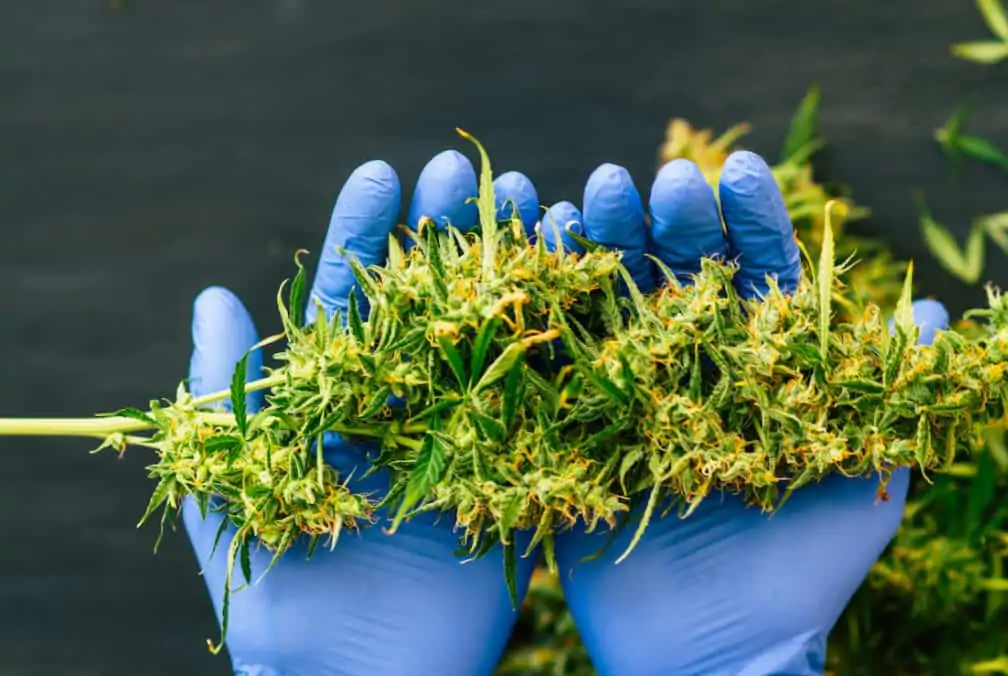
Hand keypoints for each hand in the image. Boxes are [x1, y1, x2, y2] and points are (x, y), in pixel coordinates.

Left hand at [181, 150, 541, 674]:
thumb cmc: (280, 592)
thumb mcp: (233, 484)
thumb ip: (222, 393)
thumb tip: (208, 296)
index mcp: (338, 397)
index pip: (350, 297)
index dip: (364, 234)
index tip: (384, 173)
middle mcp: (406, 401)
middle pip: (427, 302)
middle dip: (443, 233)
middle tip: (464, 169)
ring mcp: (466, 430)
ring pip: (489, 335)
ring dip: (506, 271)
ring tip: (529, 202)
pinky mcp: (515, 468)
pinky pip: (541, 400)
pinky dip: (559, 342)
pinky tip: (577, 281)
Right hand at [544, 152, 949, 674]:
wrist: (714, 649)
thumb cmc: (803, 574)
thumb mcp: (868, 478)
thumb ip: (893, 394)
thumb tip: (931, 309)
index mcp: (761, 365)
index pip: (757, 275)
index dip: (749, 221)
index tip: (738, 170)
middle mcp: (693, 366)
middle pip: (678, 275)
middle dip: (670, 221)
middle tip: (660, 181)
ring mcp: (631, 390)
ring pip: (615, 301)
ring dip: (605, 245)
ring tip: (595, 196)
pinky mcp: (577, 423)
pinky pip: (560, 355)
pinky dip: (549, 303)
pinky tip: (542, 252)